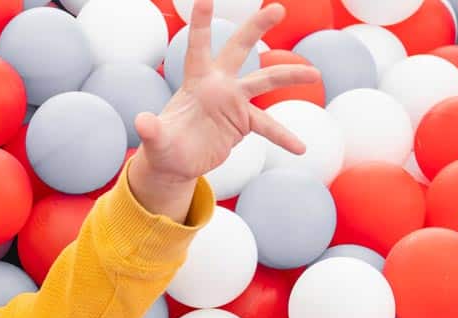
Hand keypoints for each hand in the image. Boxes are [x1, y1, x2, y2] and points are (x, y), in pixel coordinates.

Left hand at [127, 0, 321, 216]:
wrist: (176, 162)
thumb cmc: (163, 146)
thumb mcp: (155, 141)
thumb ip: (151, 130)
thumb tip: (142, 122)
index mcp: (194, 82)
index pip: (197, 48)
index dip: (201, 24)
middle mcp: (218, 85)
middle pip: (238, 50)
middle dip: (256, 29)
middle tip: (277, 8)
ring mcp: (233, 102)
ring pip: (263, 82)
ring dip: (288, 76)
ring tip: (315, 74)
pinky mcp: (243, 122)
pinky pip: (268, 126)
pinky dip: (283, 136)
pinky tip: (300, 148)